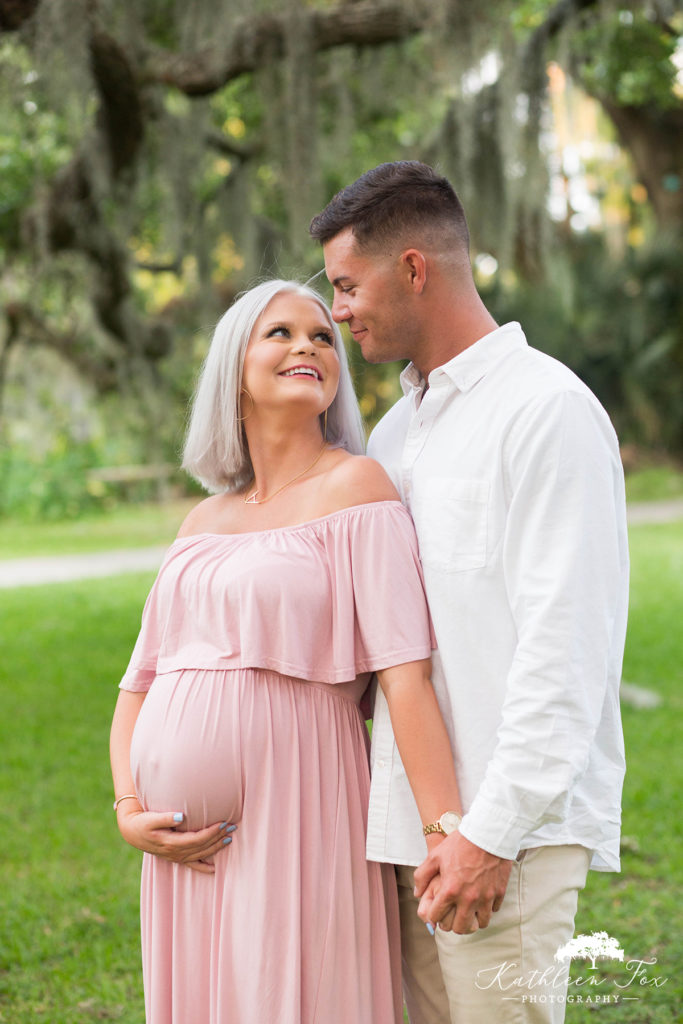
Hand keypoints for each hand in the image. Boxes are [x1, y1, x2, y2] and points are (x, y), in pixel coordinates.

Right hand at [117, 805, 236, 874]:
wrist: (131, 832)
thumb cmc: (142, 822)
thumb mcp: (151, 818)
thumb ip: (166, 818)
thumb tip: (182, 816)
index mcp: (171, 843)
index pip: (197, 839)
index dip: (212, 832)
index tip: (223, 823)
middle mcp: (175, 852)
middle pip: (202, 847)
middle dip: (218, 837)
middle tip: (233, 827)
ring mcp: (176, 857)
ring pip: (200, 854)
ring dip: (216, 847)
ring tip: (230, 838)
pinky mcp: (175, 857)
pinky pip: (191, 865)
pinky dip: (203, 867)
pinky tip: (214, 870)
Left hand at [414, 832, 511, 933]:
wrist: (487, 832)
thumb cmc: (459, 843)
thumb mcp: (435, 855)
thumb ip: (423, 876)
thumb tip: (417, 893)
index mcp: (450, 890)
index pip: (437, 918)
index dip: (433, 916)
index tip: (436, 911)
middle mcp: (468, 898)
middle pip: (459, 928)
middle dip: (453, 925)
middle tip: (452, 916)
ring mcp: (485, 897)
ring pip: (480, 924)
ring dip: (473, 920)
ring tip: (468, 911)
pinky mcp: (499, 893)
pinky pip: (493, 911)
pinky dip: (487, 908)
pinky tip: (481, 899)